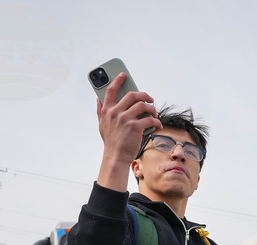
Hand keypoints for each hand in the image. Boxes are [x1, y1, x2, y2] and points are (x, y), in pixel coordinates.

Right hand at [96, 72, 161, 191]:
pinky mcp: (135, 127)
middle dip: (144, 95)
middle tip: (150, 99)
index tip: (123, 75)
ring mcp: (125, 119)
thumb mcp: (102, 125)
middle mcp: (115, 112)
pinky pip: (150, 119)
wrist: (115, 157)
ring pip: (143, 105)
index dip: (117, 80)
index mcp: (107, 110)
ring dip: (152, 109)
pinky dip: (156, 122)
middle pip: (132, 95)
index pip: (110, 90)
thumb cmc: (111, 142)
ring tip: (154, 114)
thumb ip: (100, 111)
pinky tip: (158, 125)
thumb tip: (98, 99)